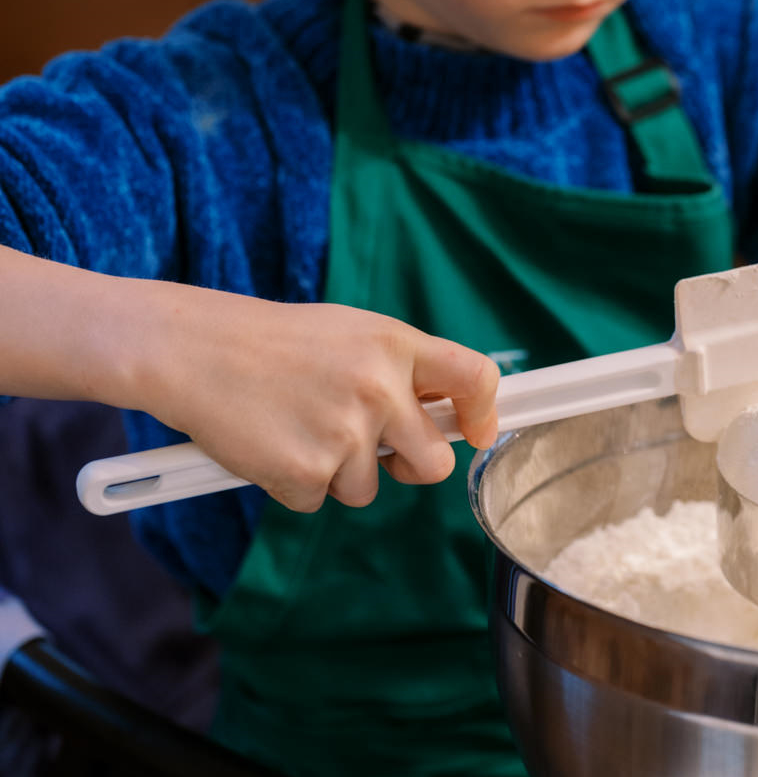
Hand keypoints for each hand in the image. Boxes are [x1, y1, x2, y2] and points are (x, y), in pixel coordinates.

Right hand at [133, 285, 499, 512]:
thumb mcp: (352, 334)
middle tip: (371, 447)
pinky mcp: (307, 472)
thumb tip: (448, 412)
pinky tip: (271, 442)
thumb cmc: (277, 343)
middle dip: (410, 466)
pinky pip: (318, 499)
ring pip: (369, 487)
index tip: (475, 431)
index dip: (484, 413)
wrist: (197, 350)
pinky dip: (294, 482)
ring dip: (337, 472)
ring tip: (298, 425)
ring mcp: (346, 433)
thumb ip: (400, 369)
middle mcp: (380, 388)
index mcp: (396, 345)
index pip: (476, 378)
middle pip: (434, 460)